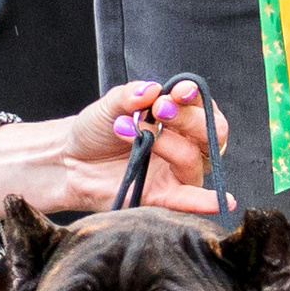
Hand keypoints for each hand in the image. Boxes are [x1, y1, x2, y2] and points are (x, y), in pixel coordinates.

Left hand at [0, 79, 228, 222]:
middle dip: (189, 118)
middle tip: (159, 109)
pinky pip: (186, 200)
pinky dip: (204, 201)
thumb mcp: (109, 105)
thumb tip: (151, 89)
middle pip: (212, 134)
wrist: (69, 160)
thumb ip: (130, 95)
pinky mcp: (160, 197)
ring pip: (193, 160)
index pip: (202, 106)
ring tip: (129, 131)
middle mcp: (184, 144)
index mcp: (177, 118)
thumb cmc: (96, 130)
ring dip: (168, 143)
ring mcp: (174, 173)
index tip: (179, 91)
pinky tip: (220, 201)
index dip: (195, 97)